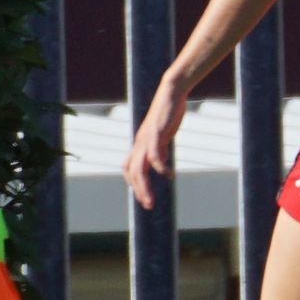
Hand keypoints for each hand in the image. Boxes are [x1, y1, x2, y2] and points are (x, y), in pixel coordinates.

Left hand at [122, 83, 186, 210]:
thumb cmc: (168, 112)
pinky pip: (154, 156)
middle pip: (132, 173)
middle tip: (148, 205)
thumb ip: (160, 147)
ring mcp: (146, 139)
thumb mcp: (162, 134)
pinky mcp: (156, 134)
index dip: (134, 183)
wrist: (171, 93)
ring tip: (150, 201)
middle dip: (139, 191)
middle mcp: (139, 143)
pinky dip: (160, 167)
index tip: (144, 196)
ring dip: (143, 187)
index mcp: (140, 144)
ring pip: (139, 169)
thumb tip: (160, 161)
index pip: (129, 168)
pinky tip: (168, 175)